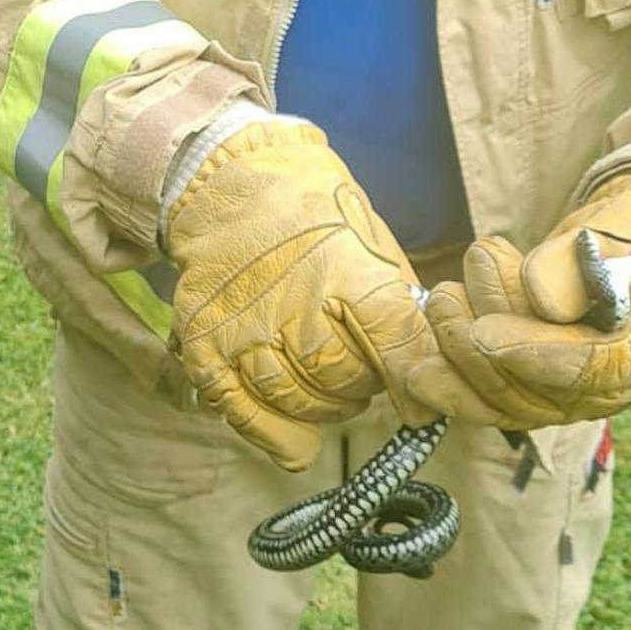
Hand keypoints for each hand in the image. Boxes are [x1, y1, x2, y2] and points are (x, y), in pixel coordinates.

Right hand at [167, 119, 465, 470]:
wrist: (236, 185)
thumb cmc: (317, 217)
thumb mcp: (373, 245)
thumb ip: (397, 309)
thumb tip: (424, 369)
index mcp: (348, 271)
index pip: (394, 343)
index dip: (413, 382)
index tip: (421, 405)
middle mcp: (295, 304)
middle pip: (345, 380)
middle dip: (365, 386)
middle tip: (363, 372)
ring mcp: (245, 328)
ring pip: (298, 400)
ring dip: (324, 406)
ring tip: (330, 387)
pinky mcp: (206, 345)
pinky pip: (242, 410)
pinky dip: (275, 435)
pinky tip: (297, 444)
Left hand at [404, 168, 630, 429]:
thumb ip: (588, 261)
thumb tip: (540, 300)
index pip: (598, 368)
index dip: (538, 356)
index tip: (484, 334)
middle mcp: (623, 384)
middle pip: (545, 395)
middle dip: (480, 352)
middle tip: (445, 296)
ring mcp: (584, 392)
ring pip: (514, 402)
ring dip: (461, 358)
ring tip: (440, 298)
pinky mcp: (550, 386)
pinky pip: (500, 401)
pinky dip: (457, 385)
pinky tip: (420, 366)